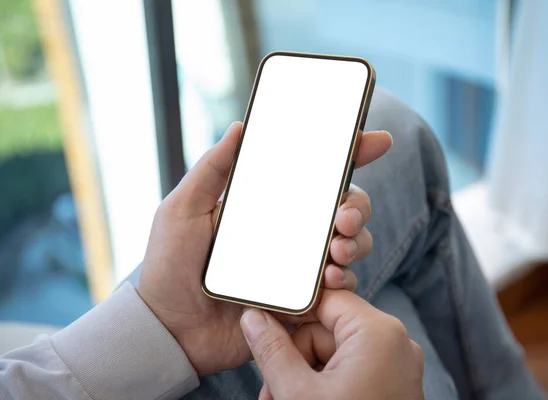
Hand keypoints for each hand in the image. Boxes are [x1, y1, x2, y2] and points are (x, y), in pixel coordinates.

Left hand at [137, 122, 392, 375]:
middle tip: (344, 217)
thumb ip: (212, 169)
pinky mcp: (302, 298)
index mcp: (268, 204)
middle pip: (345, 207)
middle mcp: (290, 231)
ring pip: (351, 243)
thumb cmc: (170, 265)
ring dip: (356, 241)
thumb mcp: (182, 208)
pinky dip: (346, 278)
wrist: (170, 327)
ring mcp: (299, 265)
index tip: (377, 141)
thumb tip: (240, 126)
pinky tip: (331, 278)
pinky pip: (341, 285)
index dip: (349, 154)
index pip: (314, 174)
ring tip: (337, 249)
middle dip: (358, 206)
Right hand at [241, 290, 424, 399]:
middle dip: (293, 358)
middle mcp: (393, 343)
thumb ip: (272, 349)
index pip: (325, 299)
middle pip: (326, 329)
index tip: (263, 322)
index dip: (290, 310)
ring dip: (303, 376)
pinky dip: (324, 387)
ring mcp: (395, 366)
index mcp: (378, 333)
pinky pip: (350, 372)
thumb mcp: (298, 393)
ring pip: (334, 354)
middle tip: (270, 387)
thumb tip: (252, 318)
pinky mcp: (391, 386)